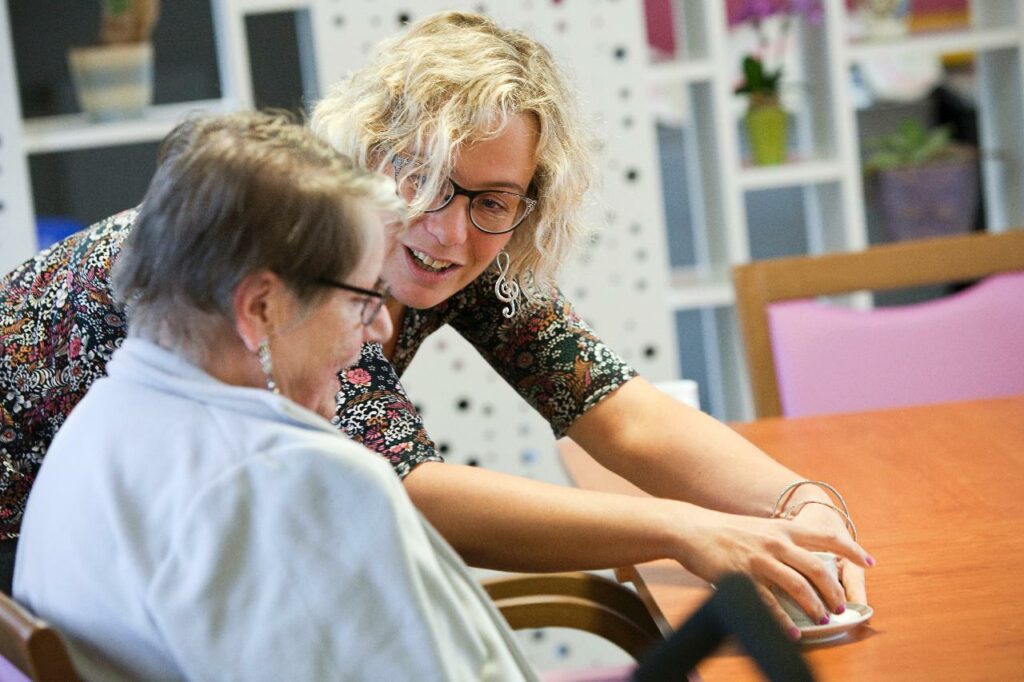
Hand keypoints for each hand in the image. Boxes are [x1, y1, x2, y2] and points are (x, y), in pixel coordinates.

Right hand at [672, 504, 873, 637]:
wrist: (692, 528)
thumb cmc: (725, 531)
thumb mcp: (759, 528)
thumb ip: (782, 541)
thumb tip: (804, 561)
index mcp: (782, 529)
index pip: (826, 536)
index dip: (851, 549)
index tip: (869, 562)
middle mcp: (776, 543)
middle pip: (818, 569)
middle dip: (835, 592)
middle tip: (840, 607)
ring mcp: (760, 560)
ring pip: (798, 587)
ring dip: (815, 608)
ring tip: (823, 621)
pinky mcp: (743, 577)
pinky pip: (770, 604)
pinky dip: (784, 621)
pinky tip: (792, 632)